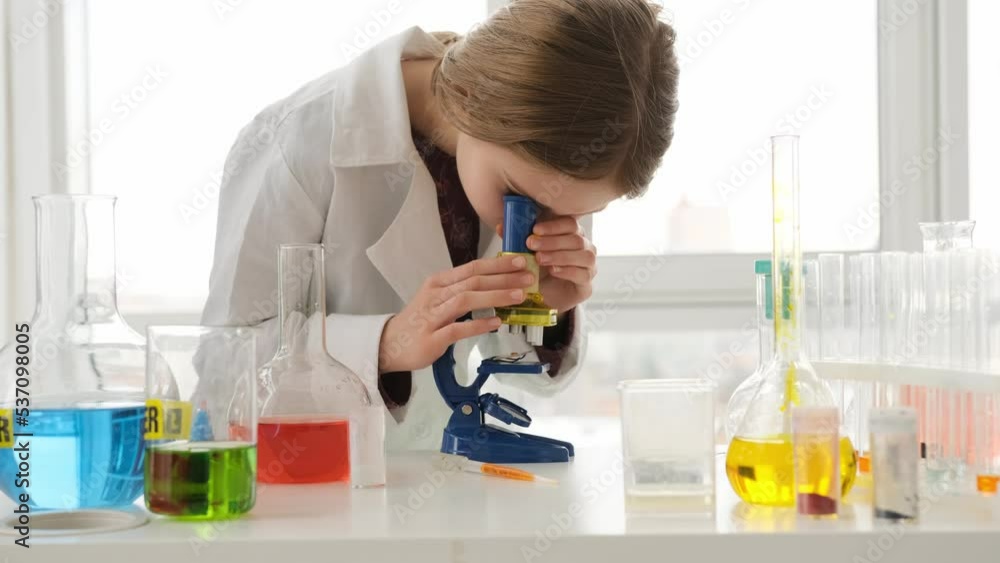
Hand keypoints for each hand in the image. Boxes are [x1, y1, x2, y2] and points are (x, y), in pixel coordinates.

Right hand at [378, 254, 534, 372]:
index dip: (498, 264)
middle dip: (504, 278)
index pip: (472, 268)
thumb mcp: (439, 300)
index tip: (520, 261)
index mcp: (439, 282)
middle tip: (529, 277)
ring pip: (466, 300)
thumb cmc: (420, 322)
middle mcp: (436, 295)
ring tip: (519, 296)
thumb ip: (463, 292)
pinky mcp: (432, 338)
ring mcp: (433, 316)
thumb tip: (496, 287)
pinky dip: (477, 325)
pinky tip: (496, 322)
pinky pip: (457, 329)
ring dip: (495, 296)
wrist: (390, 344)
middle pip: (473, 281)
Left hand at [524, 216, 596, 314]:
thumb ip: (516, 240)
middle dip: (552, 241)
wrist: (544, 298)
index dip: (553, 226)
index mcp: (572, 235)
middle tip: (531, 244)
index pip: (569, 223)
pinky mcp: (587, 285)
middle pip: (576, 239)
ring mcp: (589, 266)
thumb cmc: (538, 271)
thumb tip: (500, 226)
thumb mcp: (526, 253)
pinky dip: (568, 271)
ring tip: (540, 259)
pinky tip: (553, 271)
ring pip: (584, 255)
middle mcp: (585, 248)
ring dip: (560, 255)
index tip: (535, 230)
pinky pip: (583, 274)